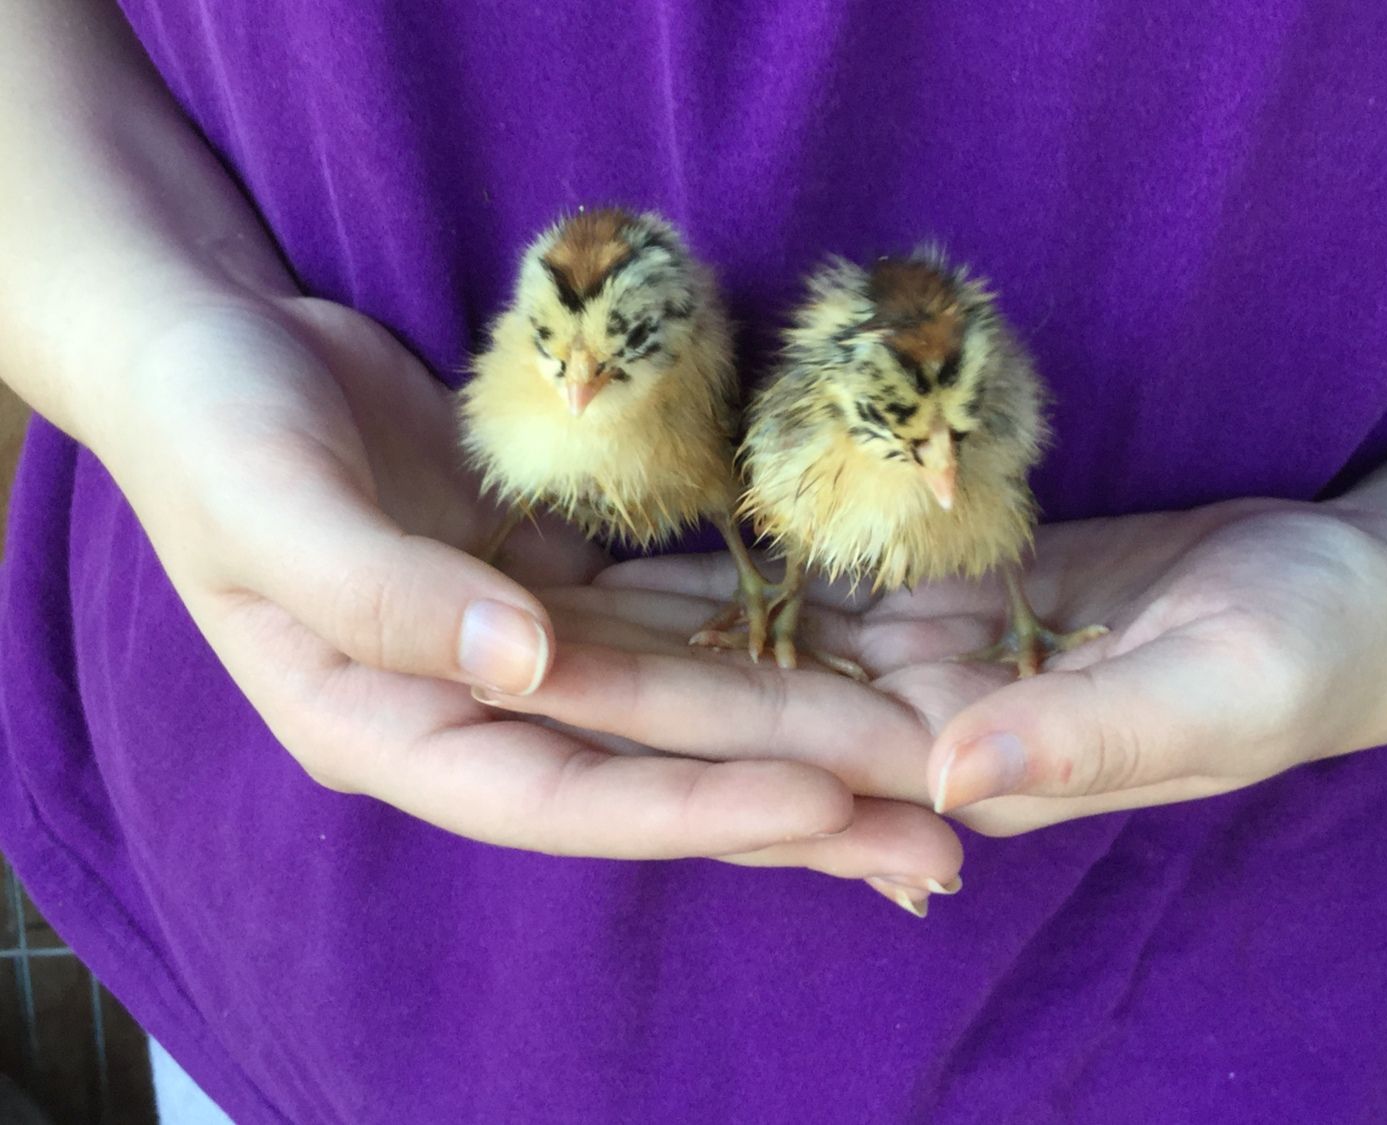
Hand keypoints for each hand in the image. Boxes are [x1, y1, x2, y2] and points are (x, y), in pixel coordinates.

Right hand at [96, 294, 961, 884]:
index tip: (823, 802)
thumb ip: (383, 593)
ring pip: (681, 707)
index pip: (560, 794)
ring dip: (801, 734)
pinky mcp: (553, 584)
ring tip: (922, 764)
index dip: (691, 804)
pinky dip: (757, 640)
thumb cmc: (210, 429)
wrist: (212, 349)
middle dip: (792, 804)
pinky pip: (673, 622)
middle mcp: (470, 710)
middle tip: (936, 839)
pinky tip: (849, 652)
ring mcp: (520, 651)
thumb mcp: (266, 503)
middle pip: (651, 771)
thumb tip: (523, 665)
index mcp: (387, 728)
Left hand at [500, 498, 1386, 854]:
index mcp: (962, 764)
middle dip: (620, 660)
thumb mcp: (1214, 698)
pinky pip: (820, 567)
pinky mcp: (940, 588)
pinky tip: (655, 517)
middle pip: (743, 688)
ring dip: (655, 605)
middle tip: (492, 618)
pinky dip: (740, 546)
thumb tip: (947, 778)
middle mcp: (916, 722)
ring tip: (534, 570)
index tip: (552, 673)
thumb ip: (1083, 739)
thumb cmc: (1306, 657)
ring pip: (764, 628)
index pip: (784, 746)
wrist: (1345, 598)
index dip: (665, 712)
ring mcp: (923, 653)